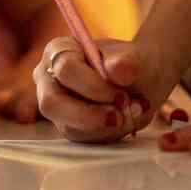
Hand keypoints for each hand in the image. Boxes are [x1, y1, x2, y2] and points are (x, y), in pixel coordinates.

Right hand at [34, 36, 153, 142]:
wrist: (141, 80)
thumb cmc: (132, 63)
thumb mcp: (135, 57)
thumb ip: (127, 61)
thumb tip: (118, 69)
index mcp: (58, 51)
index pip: (65, 69)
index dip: (93, 86)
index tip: (122, 96)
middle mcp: (49, 78)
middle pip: (52, 103)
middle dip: (89, 115)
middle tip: (120, 117)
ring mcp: (55, 105)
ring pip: (68, 127)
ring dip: (105, 127)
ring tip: (133, 113)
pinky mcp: (67, 125)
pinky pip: (82, 138)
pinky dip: (108, 134)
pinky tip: (127, 120)